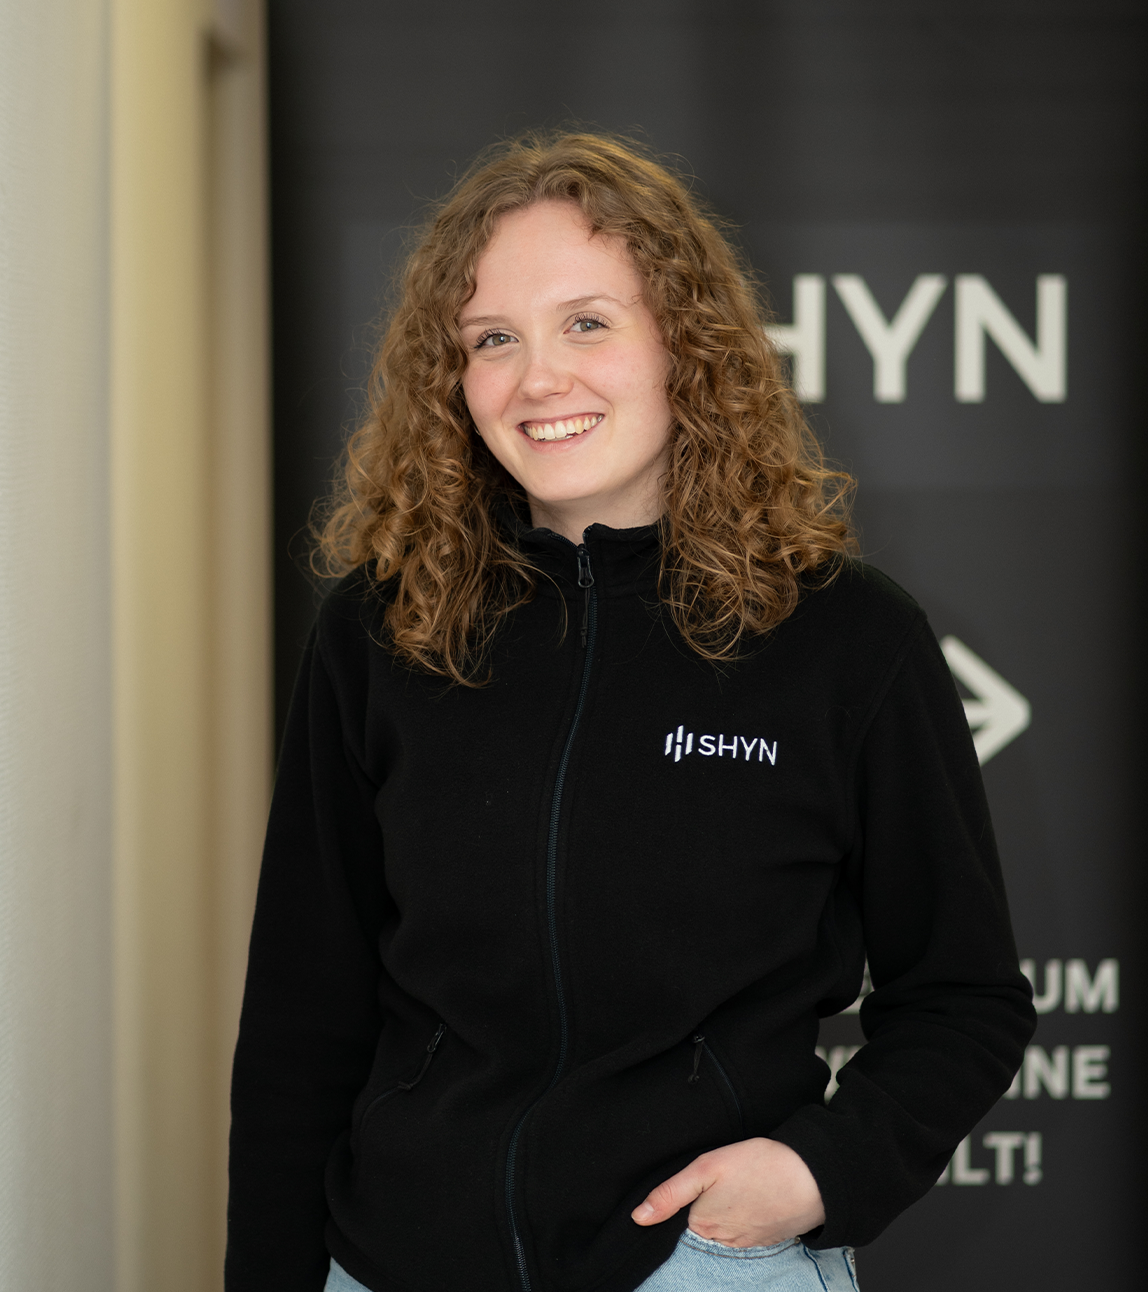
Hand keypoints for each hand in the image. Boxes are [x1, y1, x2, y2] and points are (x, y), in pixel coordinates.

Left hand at [630, 1137, 824, 1248]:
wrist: (812, 1177)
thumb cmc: (759, 1166)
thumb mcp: (707, 1168)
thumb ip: (671, 1193)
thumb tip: (638, 1218)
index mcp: (702, 1225)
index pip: (678, 1220)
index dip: (683, 1201)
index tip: (696, 1185)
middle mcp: (722, 1241)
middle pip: (701, 1225)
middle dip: (705, 1207)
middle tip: (722, 1182)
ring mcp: (746, 1243)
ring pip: (724, 1229)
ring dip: (726, 1212)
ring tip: (738, 1188)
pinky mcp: (766, 1238)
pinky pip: (745, 1230)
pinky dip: (745, 1215)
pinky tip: (752, 1197)